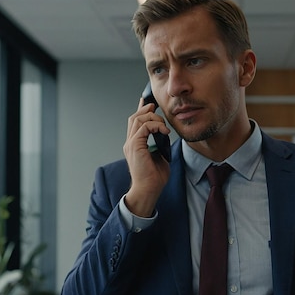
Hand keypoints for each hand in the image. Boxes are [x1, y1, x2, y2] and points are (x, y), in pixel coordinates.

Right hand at [123, 99, 170, 216]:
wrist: (149, 190)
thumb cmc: (154, 178)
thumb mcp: (160, 156)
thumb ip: (160, 145)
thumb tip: (165, 136)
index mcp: (134, 145)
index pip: (134, 123)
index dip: (141, 110)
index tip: (149, 104)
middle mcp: (130, 142)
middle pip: (134, 117)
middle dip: (146, 110)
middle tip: (157, 108)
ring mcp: (131, 144)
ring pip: (138, 119)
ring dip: (153, 118)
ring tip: (163, 126)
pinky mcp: (135, 146)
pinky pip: (144, 127)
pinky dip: (155, 126)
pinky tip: (164, 132)